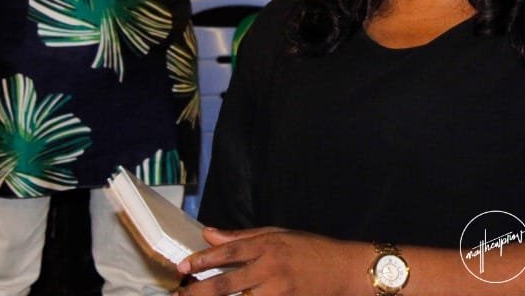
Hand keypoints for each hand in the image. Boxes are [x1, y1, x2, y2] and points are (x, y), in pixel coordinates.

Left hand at [176, 227, 352, 295]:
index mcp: (270, 246)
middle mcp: (271, 268)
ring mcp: (278, 291)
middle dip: (199, 291)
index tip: (182, 265)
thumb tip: (208, 234)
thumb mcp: (280, 235)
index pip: (231, 251)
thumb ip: (242, 237)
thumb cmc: (311, 250)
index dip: (204, 258)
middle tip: (179, 293)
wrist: (345, 271)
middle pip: (226, 283)